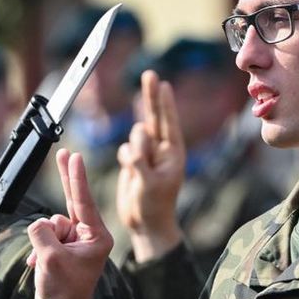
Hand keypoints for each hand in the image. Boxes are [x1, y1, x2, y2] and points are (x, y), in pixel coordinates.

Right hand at [27, 149, 112, 298]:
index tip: (75, 156)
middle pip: (74, 201)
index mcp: (97, 237)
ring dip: (43, 240)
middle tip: (65, 153)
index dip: (76, 177)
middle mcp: (90, 236)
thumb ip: (42, 233)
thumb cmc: (64, 292)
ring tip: (46, 262)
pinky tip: (39, 264)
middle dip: (67, 179)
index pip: (83, 201)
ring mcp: (77, 242)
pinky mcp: (65, 248)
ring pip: (52, 224)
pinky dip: (39, 248)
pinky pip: (47, 236)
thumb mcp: (50, 259)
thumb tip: (40, 223)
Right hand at [116, 70, 184, 260]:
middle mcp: (161, 150)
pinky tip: (132, 173)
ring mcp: (147, 155)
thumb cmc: (154, 205)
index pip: (168, 121)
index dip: (164, 101)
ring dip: (134, 148)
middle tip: (150, 74)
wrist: (145, 224)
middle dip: (150, 96)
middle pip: (154, 116)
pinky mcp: (134, 162)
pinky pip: (125, 149)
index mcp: (173, 153)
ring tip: (138, 172)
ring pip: (136, 135)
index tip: (163, 83)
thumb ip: (141, 159)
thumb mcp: (149, 183)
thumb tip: (135, 137)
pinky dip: (126, 157)